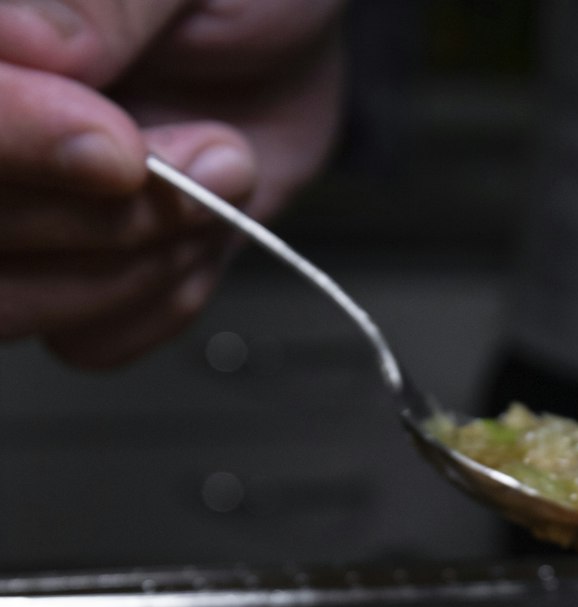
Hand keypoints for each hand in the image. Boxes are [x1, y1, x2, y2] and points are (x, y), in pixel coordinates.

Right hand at [0, 0, 346, 365]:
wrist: (289, 26)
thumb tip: (21, 41)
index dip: (16, 139)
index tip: (119, 149)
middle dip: (105, 218)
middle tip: (214, 153)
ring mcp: (20, 213)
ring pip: (16, 303)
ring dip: (138, 265)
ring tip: (225, 175)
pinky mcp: (74, 275)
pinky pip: (86, 342)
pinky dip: (161, 301)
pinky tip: (202, 234)